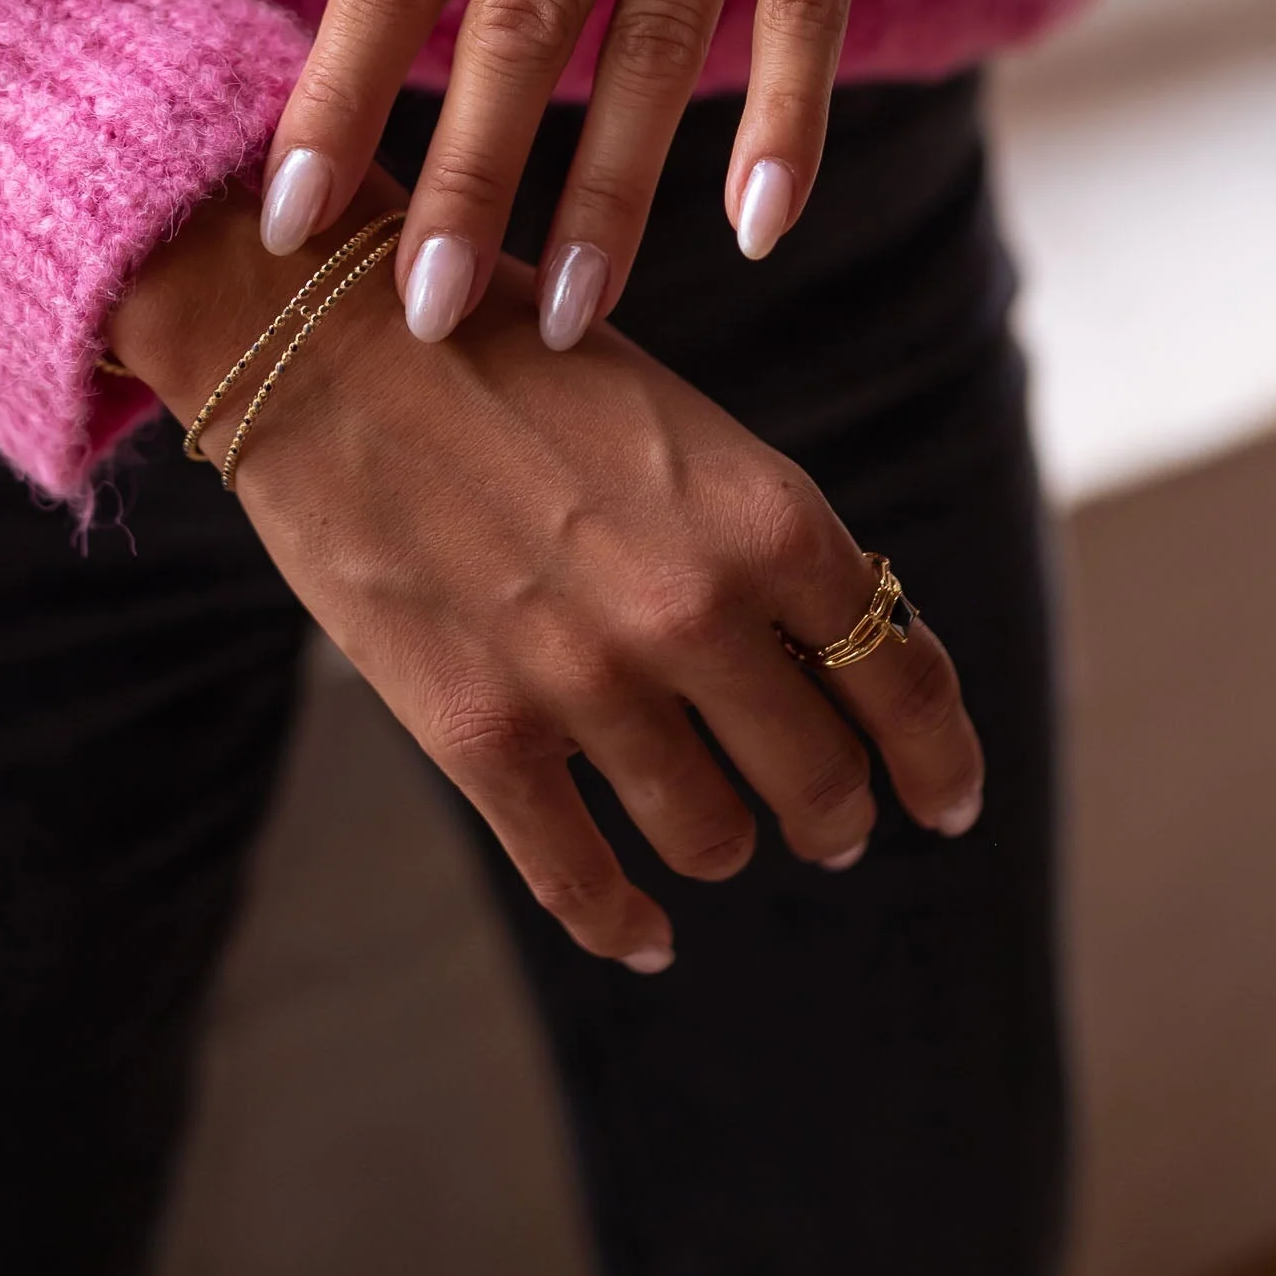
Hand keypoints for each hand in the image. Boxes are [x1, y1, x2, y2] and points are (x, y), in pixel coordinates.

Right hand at [111, 199, 985, 967]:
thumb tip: (832, 647)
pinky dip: (624, 923)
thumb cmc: (509, 358)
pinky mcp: (480, 734)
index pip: (902, 675)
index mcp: (764, 514)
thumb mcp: (674, 423)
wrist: (329, 341)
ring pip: (710, 834)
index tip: (946, 802)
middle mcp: (695, 607)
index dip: (939, 758)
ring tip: (718, 837)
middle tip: (831, 827)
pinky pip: (582, 881)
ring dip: (725, 844)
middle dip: (836, 815)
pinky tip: (644, 934)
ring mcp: (587, 680)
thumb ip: (757, 536)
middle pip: (820, 776)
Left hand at [257, 0, 1193, 347]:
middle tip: (421, 309)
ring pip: (664, 32)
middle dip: (468, 172)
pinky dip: (787, 123)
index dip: (338, 87)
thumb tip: (388, 46)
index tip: (287, 217)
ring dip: (611, 187)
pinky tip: (753, 227)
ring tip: (565, 314)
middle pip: (526, 9)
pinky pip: (810, 5)